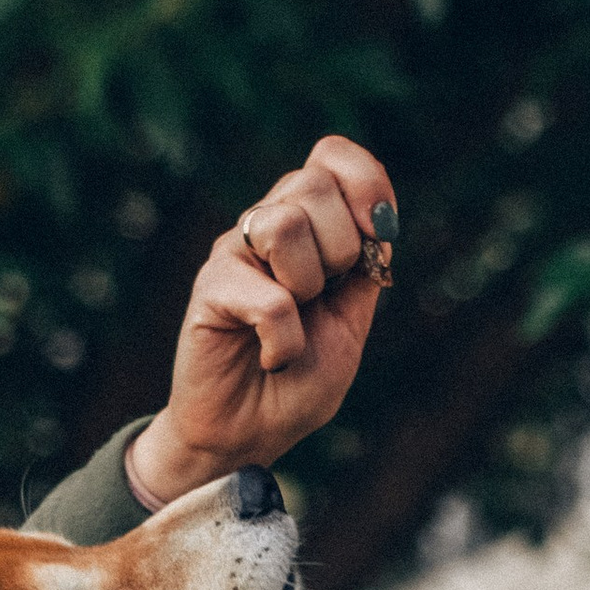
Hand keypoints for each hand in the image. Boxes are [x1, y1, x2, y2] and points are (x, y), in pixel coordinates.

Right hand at [126, 134, 396, 504]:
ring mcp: (234, 253)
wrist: (250, 434)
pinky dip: (284, 340)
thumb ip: (365, 268)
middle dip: (341, 248)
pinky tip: (271, 357)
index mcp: (306, 224)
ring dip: (307, 287)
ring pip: (285, 225)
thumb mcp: (351, 322)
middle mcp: (266, 226)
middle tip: (321, 298)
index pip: (331, 155)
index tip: (379, 235)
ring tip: (293, 325)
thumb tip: (379, 220)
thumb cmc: (298, 381)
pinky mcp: (210, 289)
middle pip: (313, 183)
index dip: (365, 181)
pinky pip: (269, 297)